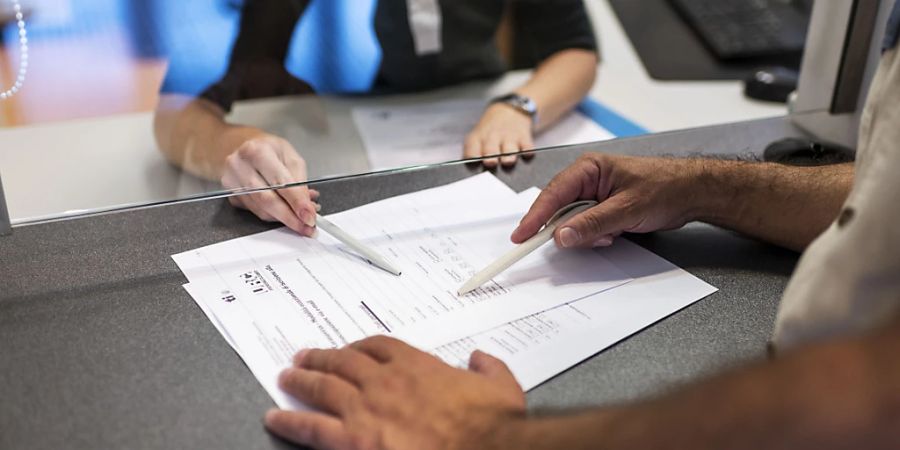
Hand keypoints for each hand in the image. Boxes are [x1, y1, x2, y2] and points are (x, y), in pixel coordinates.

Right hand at [221, 129, 318, 235]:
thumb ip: (300, 181)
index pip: (280, 182)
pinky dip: (274, 215)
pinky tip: (285, 211)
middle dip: (290, 217)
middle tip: (307, 227)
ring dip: (284, 218)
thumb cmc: (268, 149)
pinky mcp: (231, 196)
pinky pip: (256, 212)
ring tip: (301, 218)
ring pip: (261, 210)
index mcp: (257, 151)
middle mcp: (240, 166)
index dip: (297, 203)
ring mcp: (232, 182)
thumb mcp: (290, 156)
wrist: (241, 146)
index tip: (310, 216)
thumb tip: (307, 206)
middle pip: (267, 199)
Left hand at [264, 336, 525, 449]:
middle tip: (304, 357)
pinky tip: (274, 418)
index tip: (351, 349)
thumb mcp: (501, 387)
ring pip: (323, 387)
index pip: (379, 345)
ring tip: (286, 376)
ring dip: (301, 380)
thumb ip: (489, 369)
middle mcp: (385, 381)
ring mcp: (366, 410)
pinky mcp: (354, 440)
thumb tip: (482, 359)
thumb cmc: (489, 424)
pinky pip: (312, 428)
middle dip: (321, 357)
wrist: (483, 448)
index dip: (360, 345)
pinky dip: (290, 421)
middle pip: (343, 361)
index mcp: (416, 366)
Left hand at [464, 103, 534, 168]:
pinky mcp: (524, 137)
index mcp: (477, 139)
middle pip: (490, 149)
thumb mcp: (477, 138)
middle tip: (490, 163)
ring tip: (508, 161)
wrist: (508, 111)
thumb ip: (473, 154)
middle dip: (490, 156)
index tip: (473, 163)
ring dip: (509, 155)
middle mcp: (492, 138)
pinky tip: (527, 155)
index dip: (471, 157)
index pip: (471, 150)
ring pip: (509, 148)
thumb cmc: (489, 132)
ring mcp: (509, 137)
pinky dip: (527, 151)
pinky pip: (527, 146)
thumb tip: (471, 174)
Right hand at [511, 153, 705, 247]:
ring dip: (587, 234)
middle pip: (559, 210)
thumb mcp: (626, 208)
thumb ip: (591, 223)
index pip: (552, 194)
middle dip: (569, 229)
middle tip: (577, 241)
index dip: (535, 217)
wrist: (692, 192)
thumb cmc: (664, 187)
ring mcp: (594, 195)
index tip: (521, 236)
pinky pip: (587, 226)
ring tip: (611, 234)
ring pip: (573, 221)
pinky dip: (596, 235)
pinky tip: (615, 234)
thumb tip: (561, 236)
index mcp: (588, 168)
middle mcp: (587, 180)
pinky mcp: (603, 208)